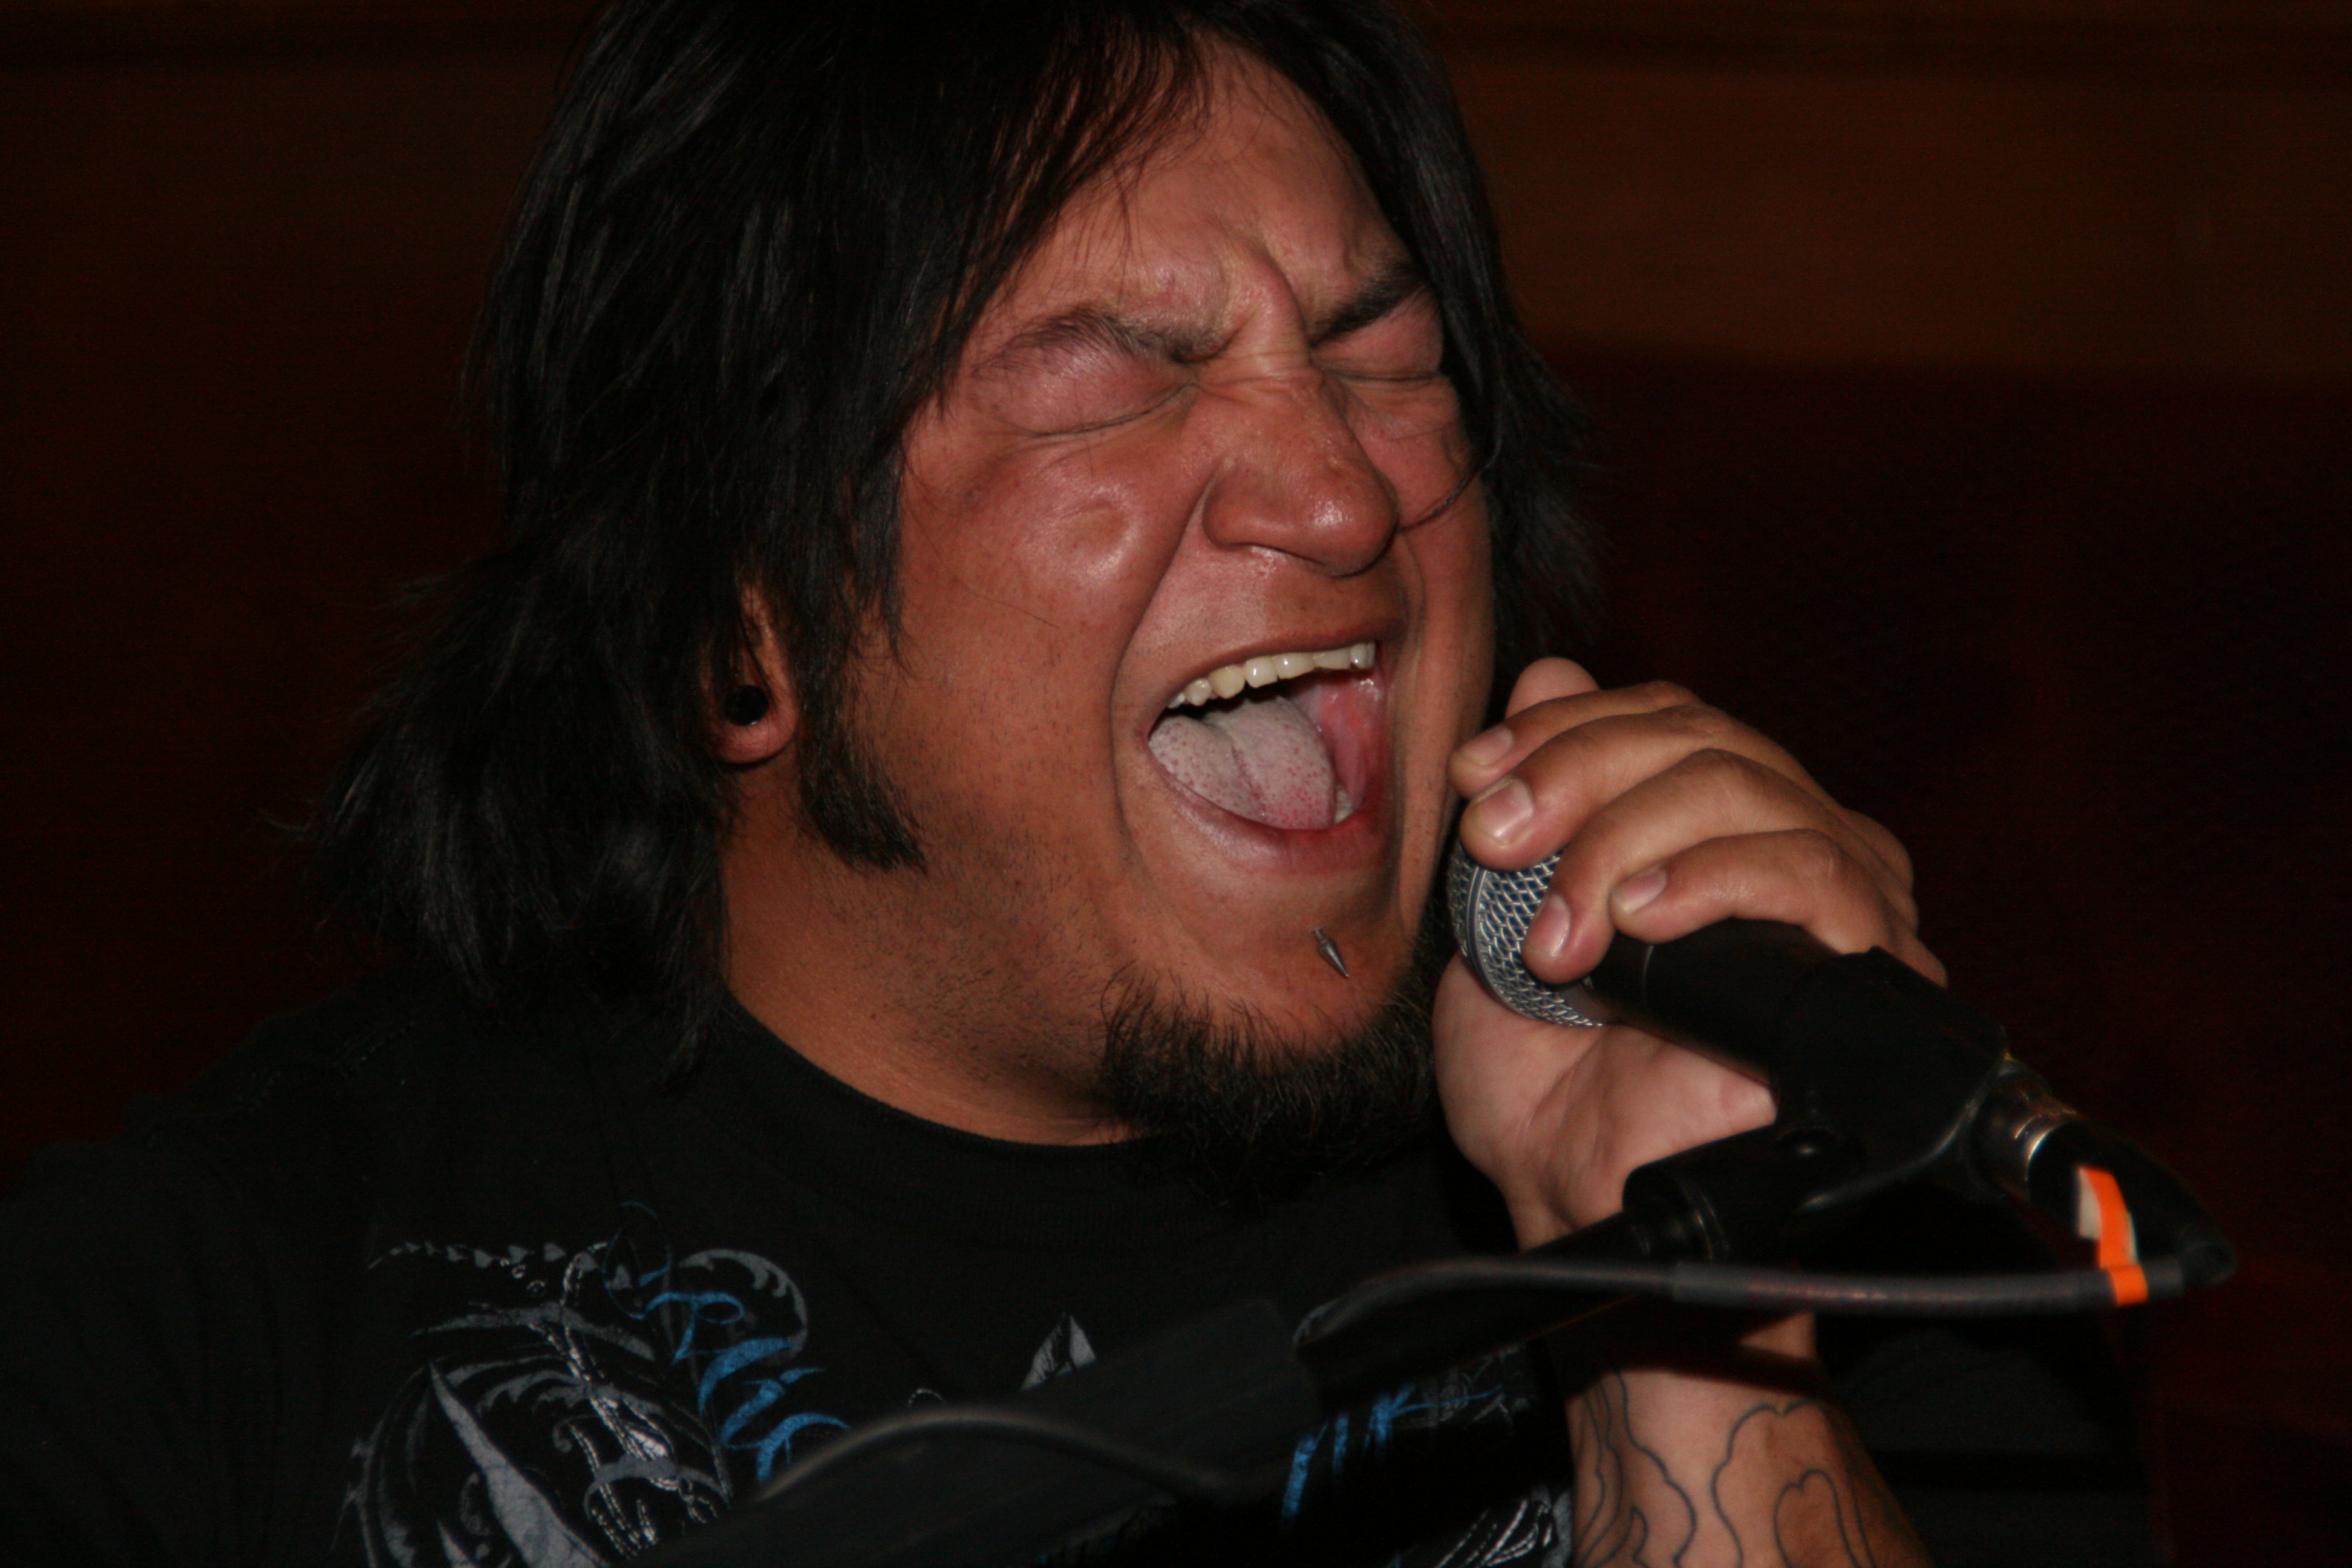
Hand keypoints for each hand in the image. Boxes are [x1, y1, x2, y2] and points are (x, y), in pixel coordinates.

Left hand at [1431, 658, 1942, 1247]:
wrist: (1579, 1203)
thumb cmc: (1545, 1086)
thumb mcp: (1499, 914)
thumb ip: (1530, 797)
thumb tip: (1550, 672)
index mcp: (1713, 827)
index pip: (1663, 715)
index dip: (1564, 727)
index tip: (1474, 780)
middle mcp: (1790, 845)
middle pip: (1702, 734)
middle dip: (1578, 771)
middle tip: (1495, 842)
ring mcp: (1838, 899)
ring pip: (1747, 785)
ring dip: (1625, 836)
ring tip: (1559, 930)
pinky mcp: (1865, 963)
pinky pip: (1809, 870)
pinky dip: (1710, 876)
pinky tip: (1639, 917)